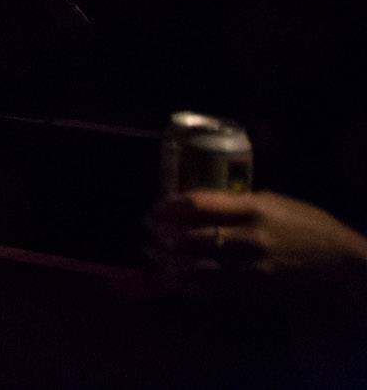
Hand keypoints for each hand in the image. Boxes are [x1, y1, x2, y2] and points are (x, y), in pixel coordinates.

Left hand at [147, 190, 366, 285]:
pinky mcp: (259, 287)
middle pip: (195, 237)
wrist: (340, 260)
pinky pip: (218, 287)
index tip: (155, 208)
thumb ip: (236, 202)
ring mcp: (254, 265)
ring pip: (202, 266)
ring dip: (173, 263)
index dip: (171, 206)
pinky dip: (193, 283)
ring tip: (154, 256)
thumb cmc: (305, 224)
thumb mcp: (272, 201)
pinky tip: (177, 280)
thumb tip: (197, 202)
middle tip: (147, 231)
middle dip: (165, 235)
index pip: (201, 204)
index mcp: (253, 207)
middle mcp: (251, 236)